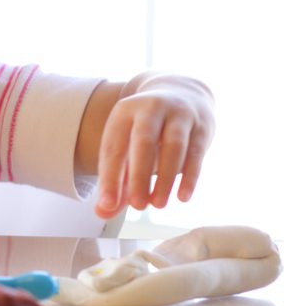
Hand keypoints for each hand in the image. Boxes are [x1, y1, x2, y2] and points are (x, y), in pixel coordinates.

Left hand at [94, 75, 214, 218]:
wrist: (183, 93)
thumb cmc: (146, 130)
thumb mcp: (127, 146)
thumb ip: (115, 181)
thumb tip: (103, 212)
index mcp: (124, 113)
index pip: (113, 147)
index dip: (109, 178)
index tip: (107, 205)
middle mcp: (150, 109)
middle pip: (143, 143)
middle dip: (138, 177)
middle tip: (137, 206)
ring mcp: (178, 114)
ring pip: (173, 146)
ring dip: (165, 178)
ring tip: (158, 205)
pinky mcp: (202, 125)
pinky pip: (196, 153)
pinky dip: (189, 176)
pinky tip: (182, 197)